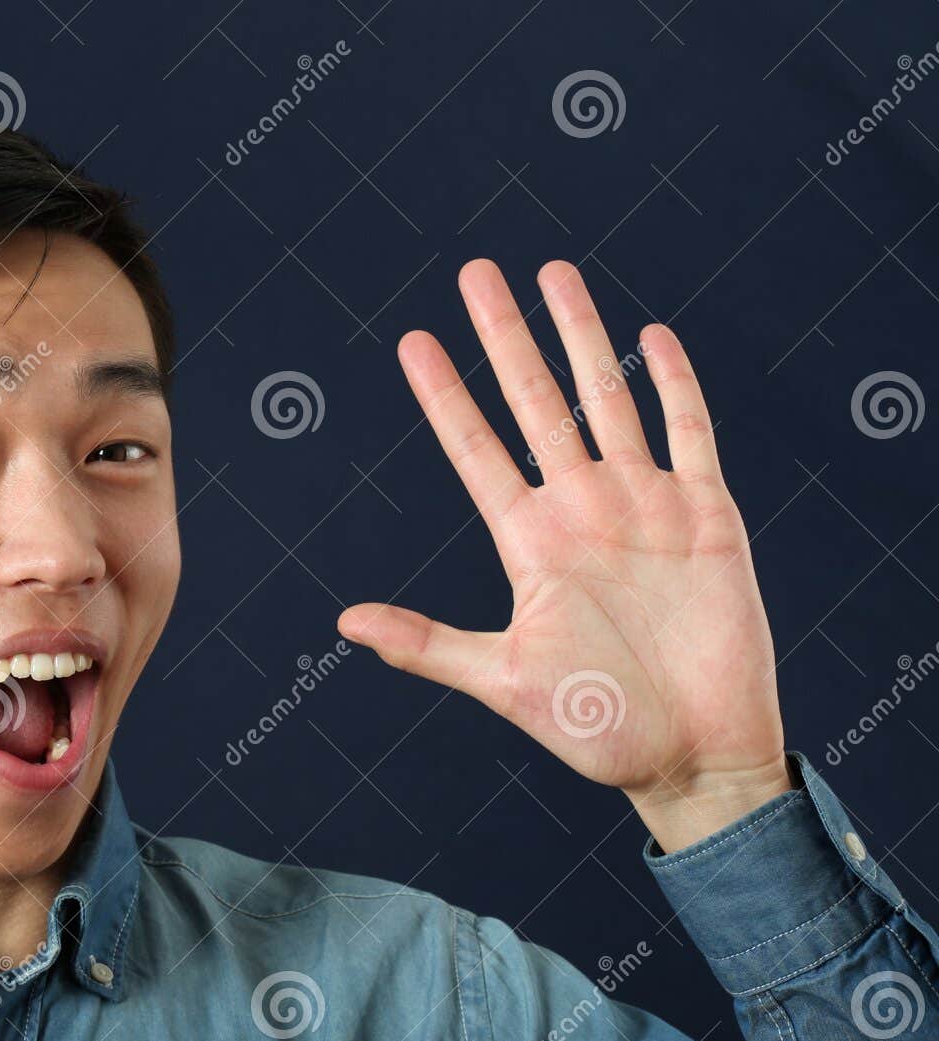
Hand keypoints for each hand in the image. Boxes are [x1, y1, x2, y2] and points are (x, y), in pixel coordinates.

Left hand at [338, 259, 792, 851]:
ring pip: (608, 398)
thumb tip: (344, 622)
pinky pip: (690, 433)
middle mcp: (581, 510)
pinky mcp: (708, 517)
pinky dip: (674, 384)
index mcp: (530, 542)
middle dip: (505, 336)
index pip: (476, 448)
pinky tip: (650, 335)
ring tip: (553, 273)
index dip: (445, 394)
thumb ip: (427, 645)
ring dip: (581, 336)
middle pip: (535, 401)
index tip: (414, 341)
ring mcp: (644, 507)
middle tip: (475, 271)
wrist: (697, 757)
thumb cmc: (599, 730)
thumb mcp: (504, 682)